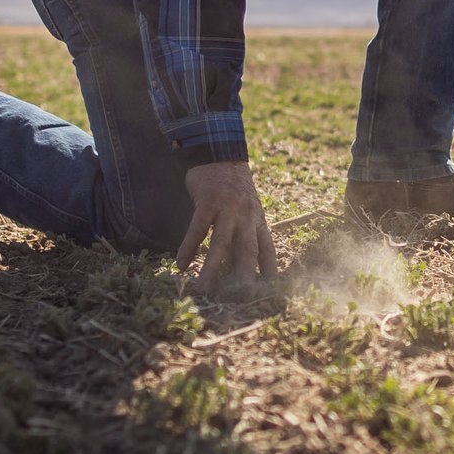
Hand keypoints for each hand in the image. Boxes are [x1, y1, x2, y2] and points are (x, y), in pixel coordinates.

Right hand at [177, 161, 275, 291]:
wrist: (220, 153)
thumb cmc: (233, 187)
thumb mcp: (247, 209)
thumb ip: (244, 232)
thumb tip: (241, 264)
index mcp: (258, 220)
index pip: (268, 249)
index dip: (271, 271)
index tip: (271, 291)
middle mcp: (247, 216)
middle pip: (248, 250)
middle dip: (244, 276)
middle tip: (239, 299)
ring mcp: (228, 208)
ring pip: (221, 243)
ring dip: (212, 268)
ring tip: (204, 289)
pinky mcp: (208, 201)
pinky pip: (198, 228)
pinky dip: (189, 247)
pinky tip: (181, 263)